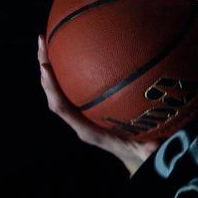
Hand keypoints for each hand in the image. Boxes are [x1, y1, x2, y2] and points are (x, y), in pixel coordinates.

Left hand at [37, 34, 156, 175]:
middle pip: (55, 92)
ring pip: (62, 86)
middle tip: (42, 39)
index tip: (44, 67)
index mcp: (89, 130)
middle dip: (45, 66)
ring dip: (54, 62)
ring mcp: (83, 112)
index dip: (52, 88)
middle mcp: (81, 120)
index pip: (62, 108)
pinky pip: (77, 82)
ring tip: (51, 37)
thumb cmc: (143, 154)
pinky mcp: (90, 107)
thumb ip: (150, 149)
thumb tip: (156, 144)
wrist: (138, 161)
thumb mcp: (148, 152)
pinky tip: (79, 44)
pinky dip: (73, 64)